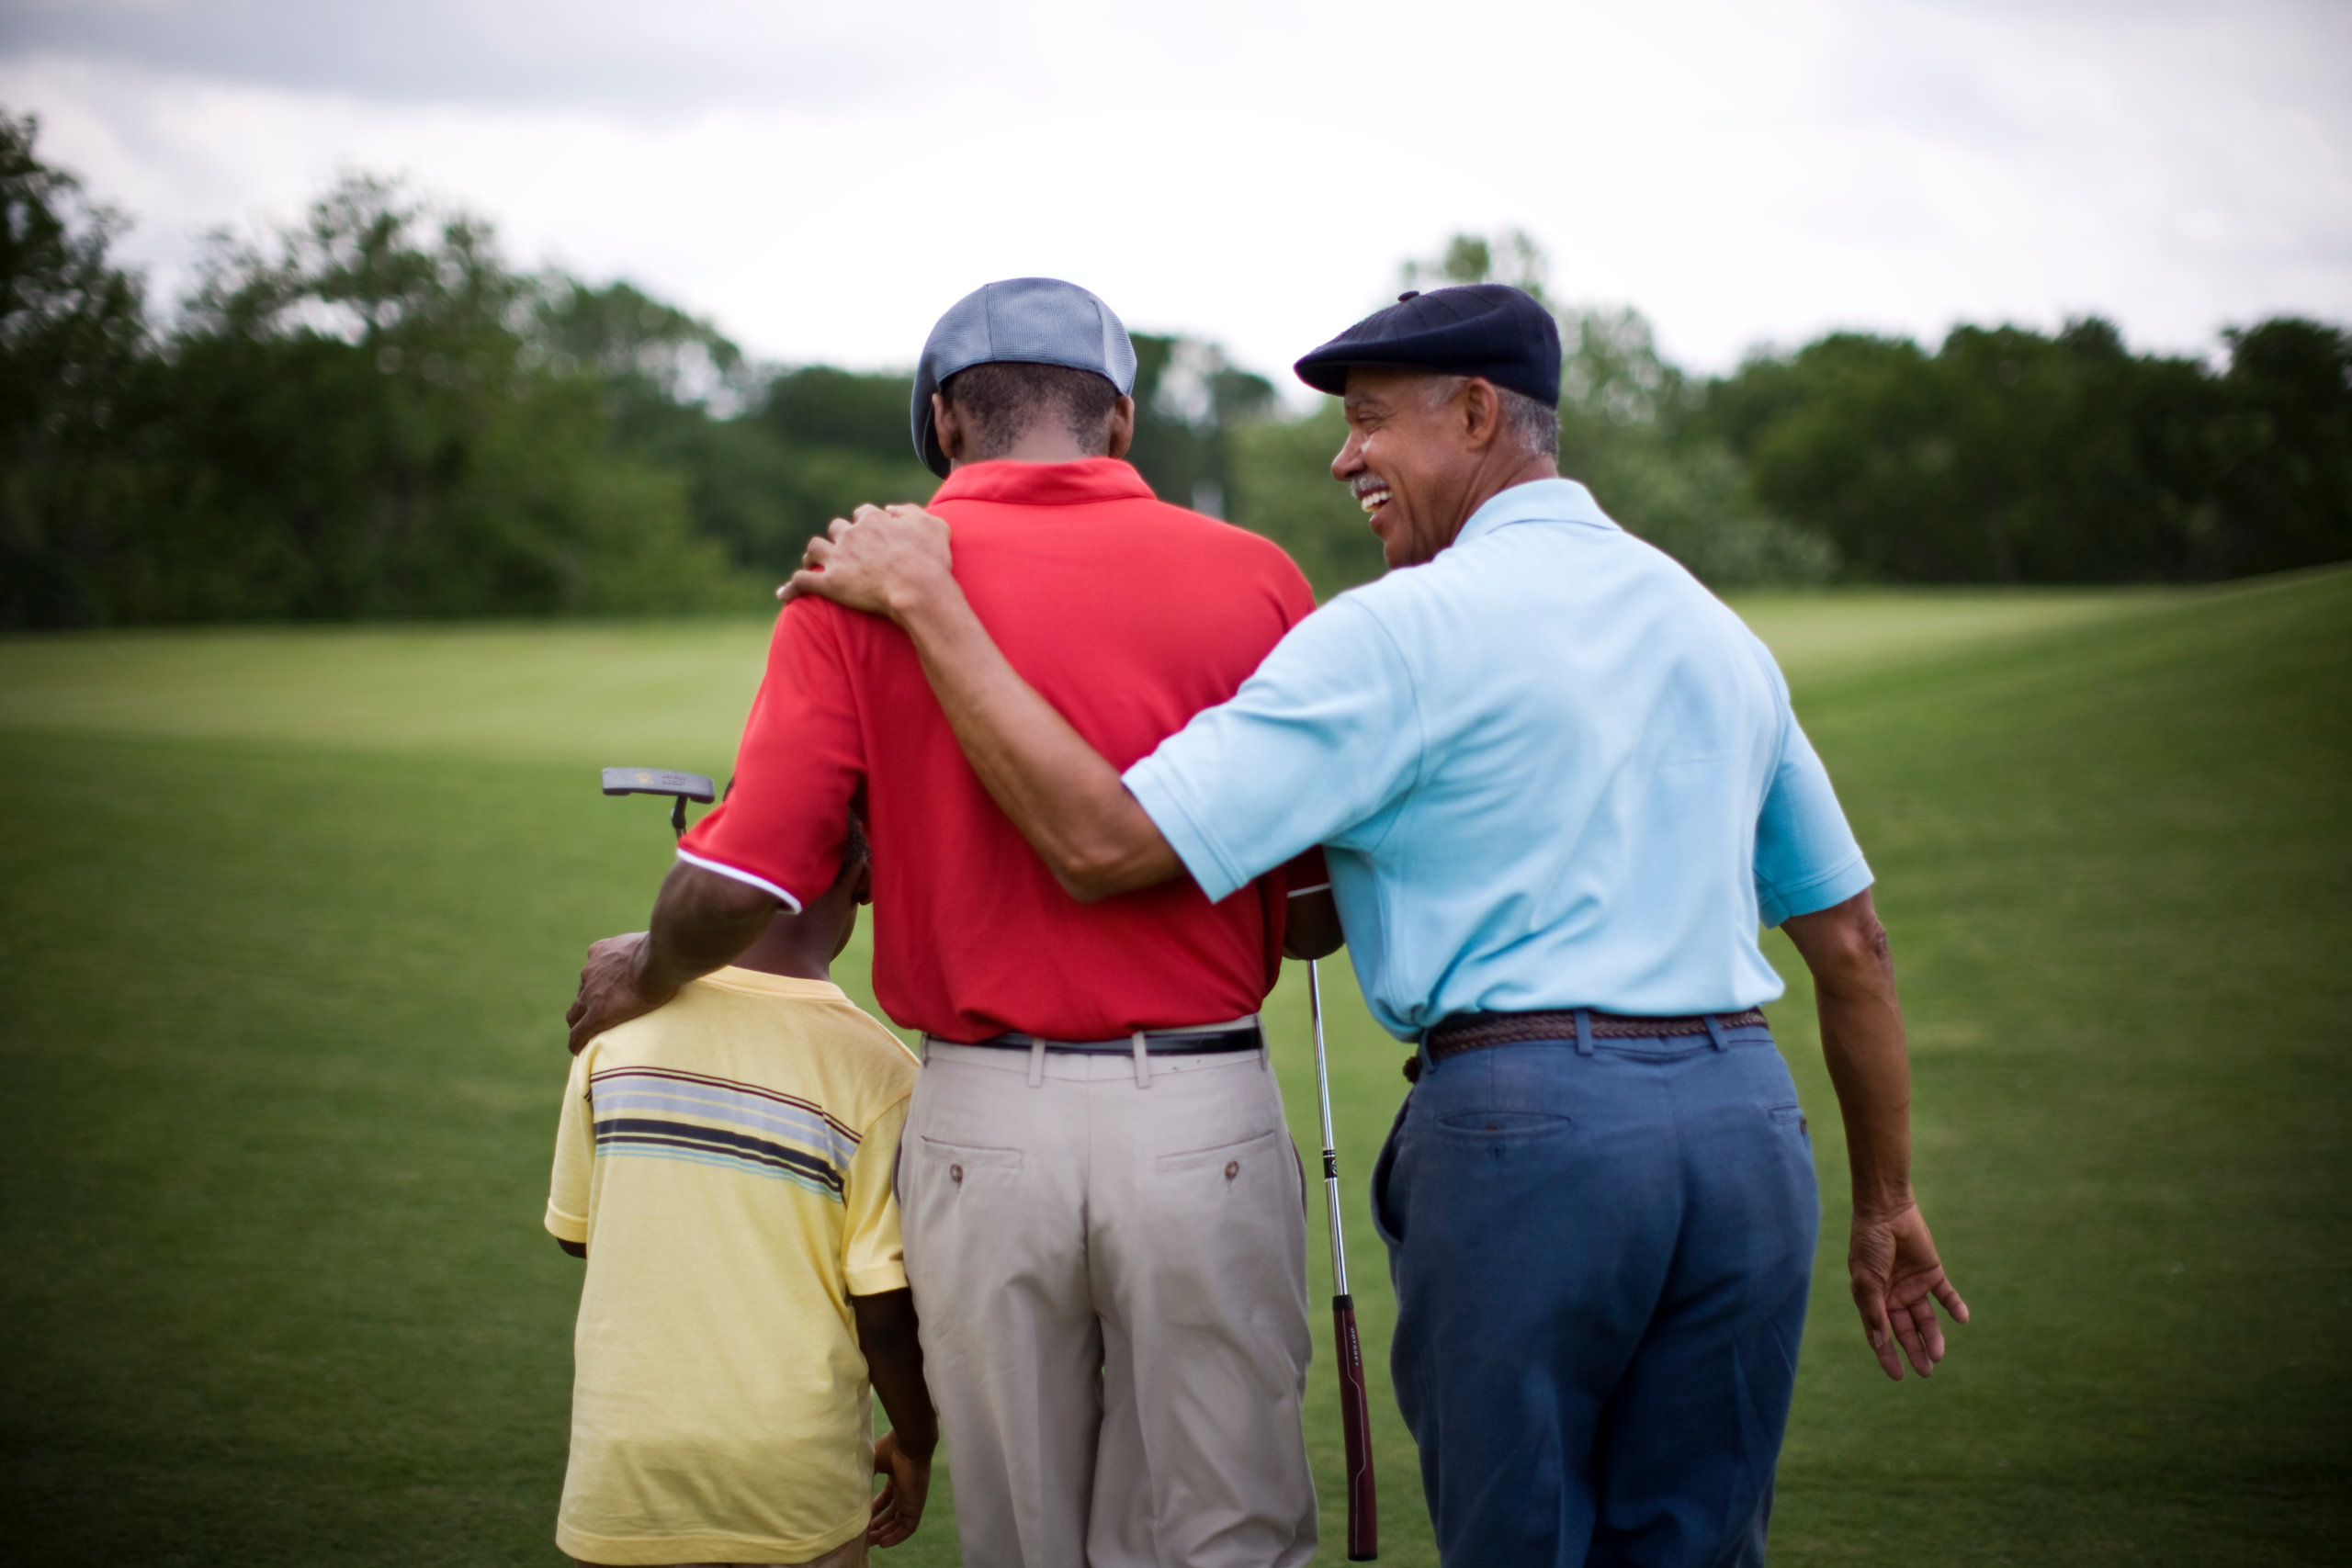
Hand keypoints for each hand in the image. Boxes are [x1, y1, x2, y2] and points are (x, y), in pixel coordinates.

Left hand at [563, 932, 677, 1054]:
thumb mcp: (650, 942)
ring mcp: (590, 993)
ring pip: (575, 1012)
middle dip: (587, 1001)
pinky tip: (578, 1049)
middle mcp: (592, 970)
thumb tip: (666, 949)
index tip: (606, 990)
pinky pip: (579, 1032)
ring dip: (580, 1021)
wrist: (658, 961)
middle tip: (601, 1013)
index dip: (598, 981)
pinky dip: (577, 1041)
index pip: (593, 968)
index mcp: (603, 951)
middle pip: (582, 991)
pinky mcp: (597, 1014)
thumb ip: (648, 947)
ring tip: (587, 1033)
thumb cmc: (663, 951)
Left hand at [779, 504, 954, 619]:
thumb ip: (911, 512)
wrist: (918, 587)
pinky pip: (802, 581)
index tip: (871, 534)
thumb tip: (892, 509)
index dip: (866, 523)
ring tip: (813, 563)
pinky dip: (792, 587)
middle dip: (840, 537)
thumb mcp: (933, 525)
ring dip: (814, 555)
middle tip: (844, 550)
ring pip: (815, 549)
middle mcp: (852, 534)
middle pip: (837, 528)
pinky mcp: (830, 583)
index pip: (863, 514)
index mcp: (874, 520)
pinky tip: (785, 594)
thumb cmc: (930, 559)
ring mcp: (838, 558)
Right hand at [868, 1428, 932, 1547]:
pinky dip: (897, 1536)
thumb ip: (863, 1477)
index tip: (861, 1518)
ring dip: (886, 1533)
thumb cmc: (889, 1449)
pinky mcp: (917, 1505)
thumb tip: (849, 1487)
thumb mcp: (871, 1464)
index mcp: (895, 1477)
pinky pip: (909, 1526)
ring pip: (899, 1522)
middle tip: (864, 1535)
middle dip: (878, 1525)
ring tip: (871, 1542)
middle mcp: (904, 1489)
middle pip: (892, 1513)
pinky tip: (884, 1543)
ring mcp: (911, 1498)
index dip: (873, 1510)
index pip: (885, 1499)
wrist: (908, 1443)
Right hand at [1849, 1200, 1968, 1378]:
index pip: (1882, 1334)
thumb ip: (1874, 1310)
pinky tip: (1962, 1318)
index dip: (1887, 1356)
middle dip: (1915, 1351)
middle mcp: (1894, 1297)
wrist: (1887, 1212)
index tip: (1898, 1376)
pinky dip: (1954, 1307)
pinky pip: (1946, 1295)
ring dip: (1934, 1336)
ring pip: (1927, 1318)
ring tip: (1939, 1354)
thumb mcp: (1866, 1279)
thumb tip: (1881, 1342)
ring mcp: (1914, 1286)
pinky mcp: (1932, 1273)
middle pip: (1907, 1330)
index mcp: (1874, 1300)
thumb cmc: (1869, 1244)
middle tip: (1927, 1372)